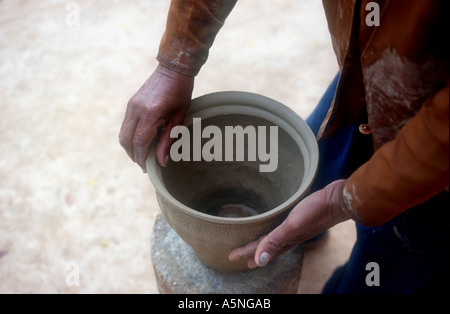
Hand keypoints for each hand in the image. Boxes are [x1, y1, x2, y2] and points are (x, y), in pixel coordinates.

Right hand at [119, 64, 193, 170]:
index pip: (139, 142)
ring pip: (123, 133)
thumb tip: (161, 162)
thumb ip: (168, 141)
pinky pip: (125, 125)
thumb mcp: (179, 118)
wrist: (173, 70)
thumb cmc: (180, 93)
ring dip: (130, 147)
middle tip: (144, 165)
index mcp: (150, 113)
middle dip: (133, 155)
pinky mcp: (130, 104)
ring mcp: (131, 106)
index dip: (141, 158)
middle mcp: (136, 109)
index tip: (147, 168)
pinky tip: (140, 141)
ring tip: (142, 155)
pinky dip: (130, 137)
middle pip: (126, 140)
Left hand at [228, 180, 348, 267]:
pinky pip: (283, 229)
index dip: (246, 252)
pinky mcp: (301, 218)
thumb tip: (259, 261)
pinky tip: (277, 227)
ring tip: (256, 247)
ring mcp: (296, 228)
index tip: (231, 256)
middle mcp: (290, 236)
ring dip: (264, 244)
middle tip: (240, 256)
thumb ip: (275, 241)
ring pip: (275, 239)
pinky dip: (276, 232)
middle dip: (253, 252)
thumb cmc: (315, 211)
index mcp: (286, 239)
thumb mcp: (292, 226)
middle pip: (267, 247)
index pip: (261, 249)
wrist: (338, 200)